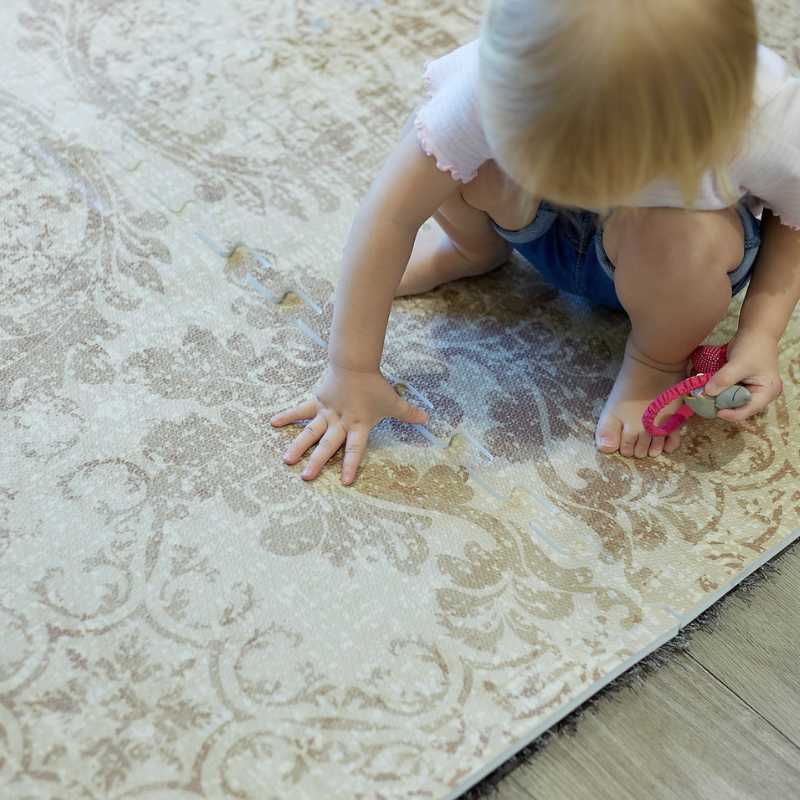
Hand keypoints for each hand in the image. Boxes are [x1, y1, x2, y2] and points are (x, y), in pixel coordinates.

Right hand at [270, 362, 428, 484]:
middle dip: (317, 462)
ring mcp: (326, 412)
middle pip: (328, 445)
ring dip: (299, 446)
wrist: (355, 362)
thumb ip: (407, 413)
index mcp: (358, 425)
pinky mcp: (316, 401)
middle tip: (306, 477)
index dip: (351, 465)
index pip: (356, 449)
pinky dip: (287, 416)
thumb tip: (428, 419)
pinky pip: (300, 410)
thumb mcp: (393, 401)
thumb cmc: (375, 384)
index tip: (345, 482)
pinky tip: (272, 423)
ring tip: (286, 460)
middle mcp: (340, 422)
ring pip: (310, 432)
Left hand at [703, 329, 783, 421]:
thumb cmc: (752, 347)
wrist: (755, 332)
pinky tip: (708, 387)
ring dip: (718, 399)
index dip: (730, 414)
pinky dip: (718, 391)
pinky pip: (728, 393)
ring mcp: (751, 391)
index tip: (715, 410)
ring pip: (731, 401)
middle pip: (739, 408)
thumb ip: (724, 379)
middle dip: (722, 405)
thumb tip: (707, 393)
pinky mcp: (742, 386)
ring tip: (704, 395)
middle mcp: (761, 395)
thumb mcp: (739, 363)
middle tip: (705, 402)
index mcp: (767, 393)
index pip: (748, 411)